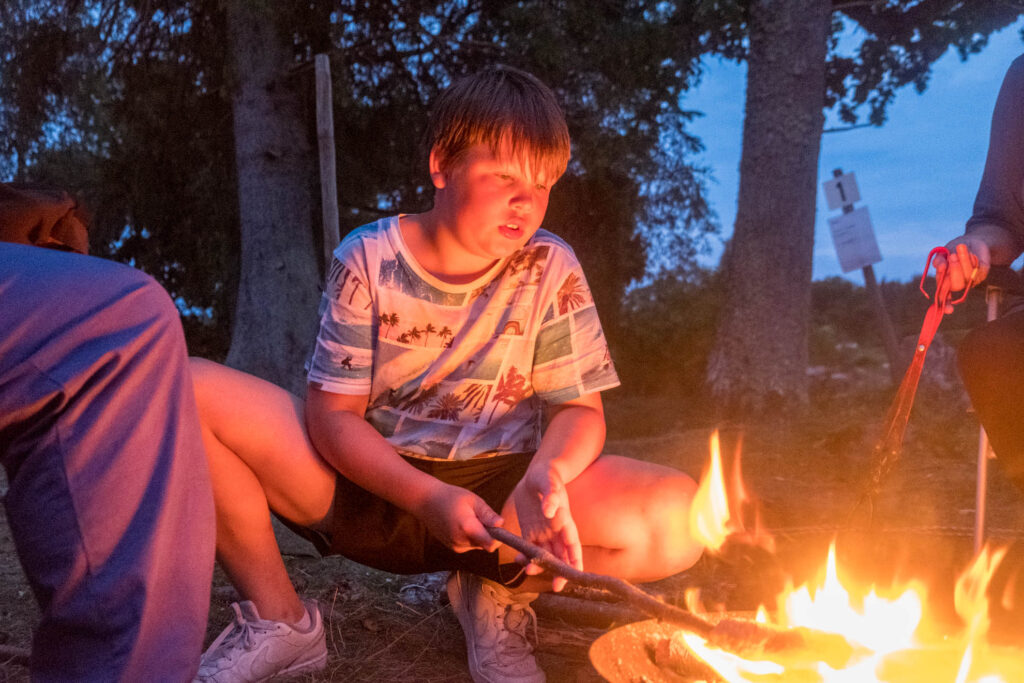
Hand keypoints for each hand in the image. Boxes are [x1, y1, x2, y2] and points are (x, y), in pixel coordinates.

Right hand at [417, 483, 502, 553]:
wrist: (426, 501)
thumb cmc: (451, 496)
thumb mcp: (473, 500)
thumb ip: (487, 514)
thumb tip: (501, 523)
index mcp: (467, 528)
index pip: (491, 544)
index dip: (499, 538)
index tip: (499, 527)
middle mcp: (461, 541)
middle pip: (485, 544)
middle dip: (488, 533)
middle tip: (480, 516)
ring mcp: (455, 546)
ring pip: (478, 545)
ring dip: (479, 534)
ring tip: (469, 518)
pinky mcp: (452, 547)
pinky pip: (469, 545)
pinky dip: (471, 536)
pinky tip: (462, 523)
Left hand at [512, 465, 581, 591]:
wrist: (537, 474)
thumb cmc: (547, 475)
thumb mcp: (549, 481)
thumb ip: (551, 495)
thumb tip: (550, 510)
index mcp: (565, 521)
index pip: (573, 545)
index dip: (575, 561)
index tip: (575, 575)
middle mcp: (556, 531)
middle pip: (561, 556)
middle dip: (559, 571)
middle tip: (555, 586)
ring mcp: (543, 532)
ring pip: (545, 555)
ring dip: (541, 566)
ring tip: (530, 571)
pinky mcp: (530, 531)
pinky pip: (529, 548)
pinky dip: (526, 557)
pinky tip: (520, 562)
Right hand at [935, 237, 987, 292]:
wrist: (968, 242)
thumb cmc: (952, 250)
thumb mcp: (942, 253)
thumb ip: (938, 261)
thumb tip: (941, 267)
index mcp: (945, 281)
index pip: (943, 288)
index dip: (942, 281)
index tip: (942, 266)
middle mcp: (958, 284)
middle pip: (957, 286)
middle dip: (955, 270)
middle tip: (952, 255)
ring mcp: (971, 280)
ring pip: (968, 276)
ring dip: (964, 260)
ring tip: (960, 246)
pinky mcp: (982, 273)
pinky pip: (978, 269)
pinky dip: (972, 258)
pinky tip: (969, 252)